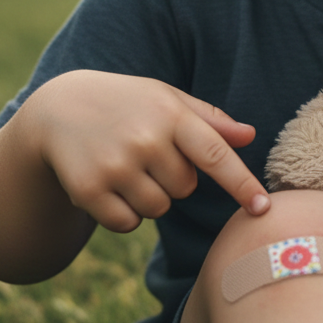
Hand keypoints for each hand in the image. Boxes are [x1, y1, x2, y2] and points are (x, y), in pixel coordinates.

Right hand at [28, 70, 269, 232]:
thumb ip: (210, 120)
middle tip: (147, 152)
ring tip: (127, 165)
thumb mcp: (168, 99)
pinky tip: (109, 183)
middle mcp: (145, 140)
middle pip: (184, 188)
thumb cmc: (128, 103)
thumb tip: (250, 135)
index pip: (215, 154)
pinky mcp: (89, 190)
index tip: (264, 208)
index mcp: (171, 115)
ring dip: (148, 196)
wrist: (58, 108)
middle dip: (172, 178)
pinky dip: (124, 213)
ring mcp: (115, 166)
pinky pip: (127, 223)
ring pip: (158, 209)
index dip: (241, 183)